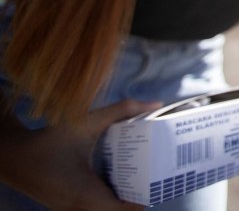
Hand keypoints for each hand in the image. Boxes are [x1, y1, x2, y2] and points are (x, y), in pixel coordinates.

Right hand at [0, 98, 160, 209]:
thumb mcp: (86, 122)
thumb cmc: (49, 140)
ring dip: (124, 199)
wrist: (13, 156)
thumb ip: (121, 110)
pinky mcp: (68, 206)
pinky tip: (121, 180)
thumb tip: (155, 103)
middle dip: (139, 197)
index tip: (159, 181)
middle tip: (155, 175)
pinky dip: (110, 198)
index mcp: (85, 194)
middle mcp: (79, 207)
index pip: (123, 210)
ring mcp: (72, 210)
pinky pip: (95, 207)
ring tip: (143, 177)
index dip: (144, 199)